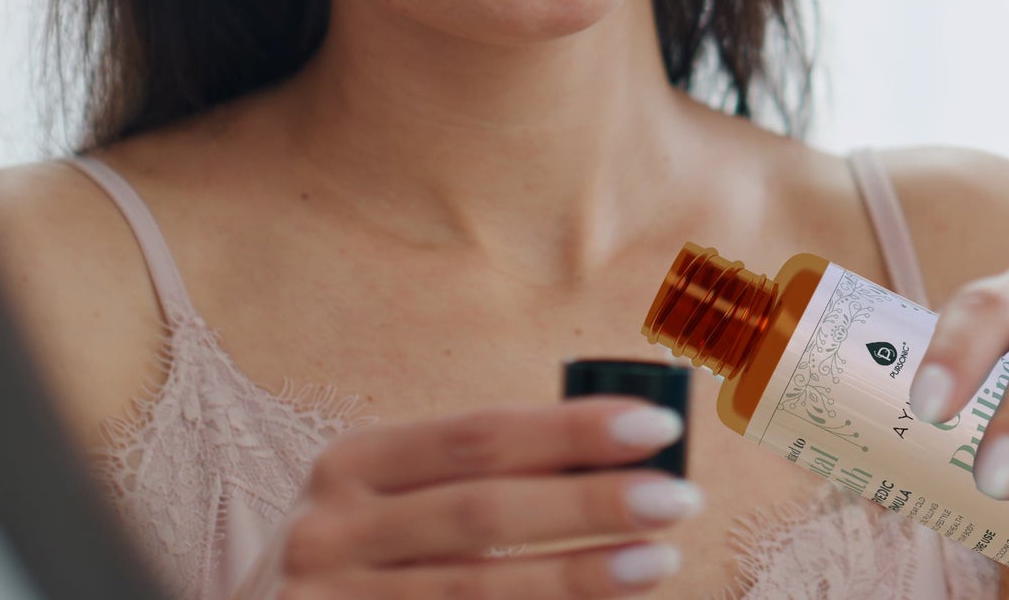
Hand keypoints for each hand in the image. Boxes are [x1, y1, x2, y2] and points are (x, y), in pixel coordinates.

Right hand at [273, 395, 703, 597]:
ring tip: (657, 559)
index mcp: (351, 465)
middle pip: (483, 511)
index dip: (569, 429)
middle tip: (677, 495)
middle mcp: (331, 533)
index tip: (655, 424)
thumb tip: (607, 458)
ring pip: (476, 590)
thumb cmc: (354, 564)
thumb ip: (473, 480)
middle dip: (589, 502)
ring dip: (578, 576)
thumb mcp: (388, 505)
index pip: (477, 435)